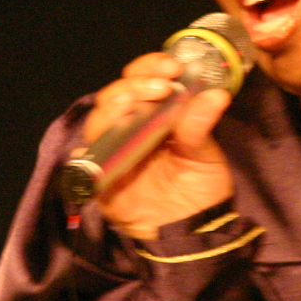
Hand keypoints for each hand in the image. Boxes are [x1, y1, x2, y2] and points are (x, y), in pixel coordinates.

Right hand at [80, 52, 233, 239]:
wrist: (193, 233)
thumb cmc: (199, 188)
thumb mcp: (205, 155)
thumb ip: (201, 125)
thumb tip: (215, 93)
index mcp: (152, 114)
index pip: (141, 78)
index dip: (151, 67)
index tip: (173, 67)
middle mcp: (128, 129)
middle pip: (115, 96)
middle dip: (134, 85)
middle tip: (160, 87)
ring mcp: (113, 153)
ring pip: (98, 122)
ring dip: (114, 109)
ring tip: (134, 105)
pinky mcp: (102, 182)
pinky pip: (84, 164)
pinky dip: (86, 153)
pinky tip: (97, 147)